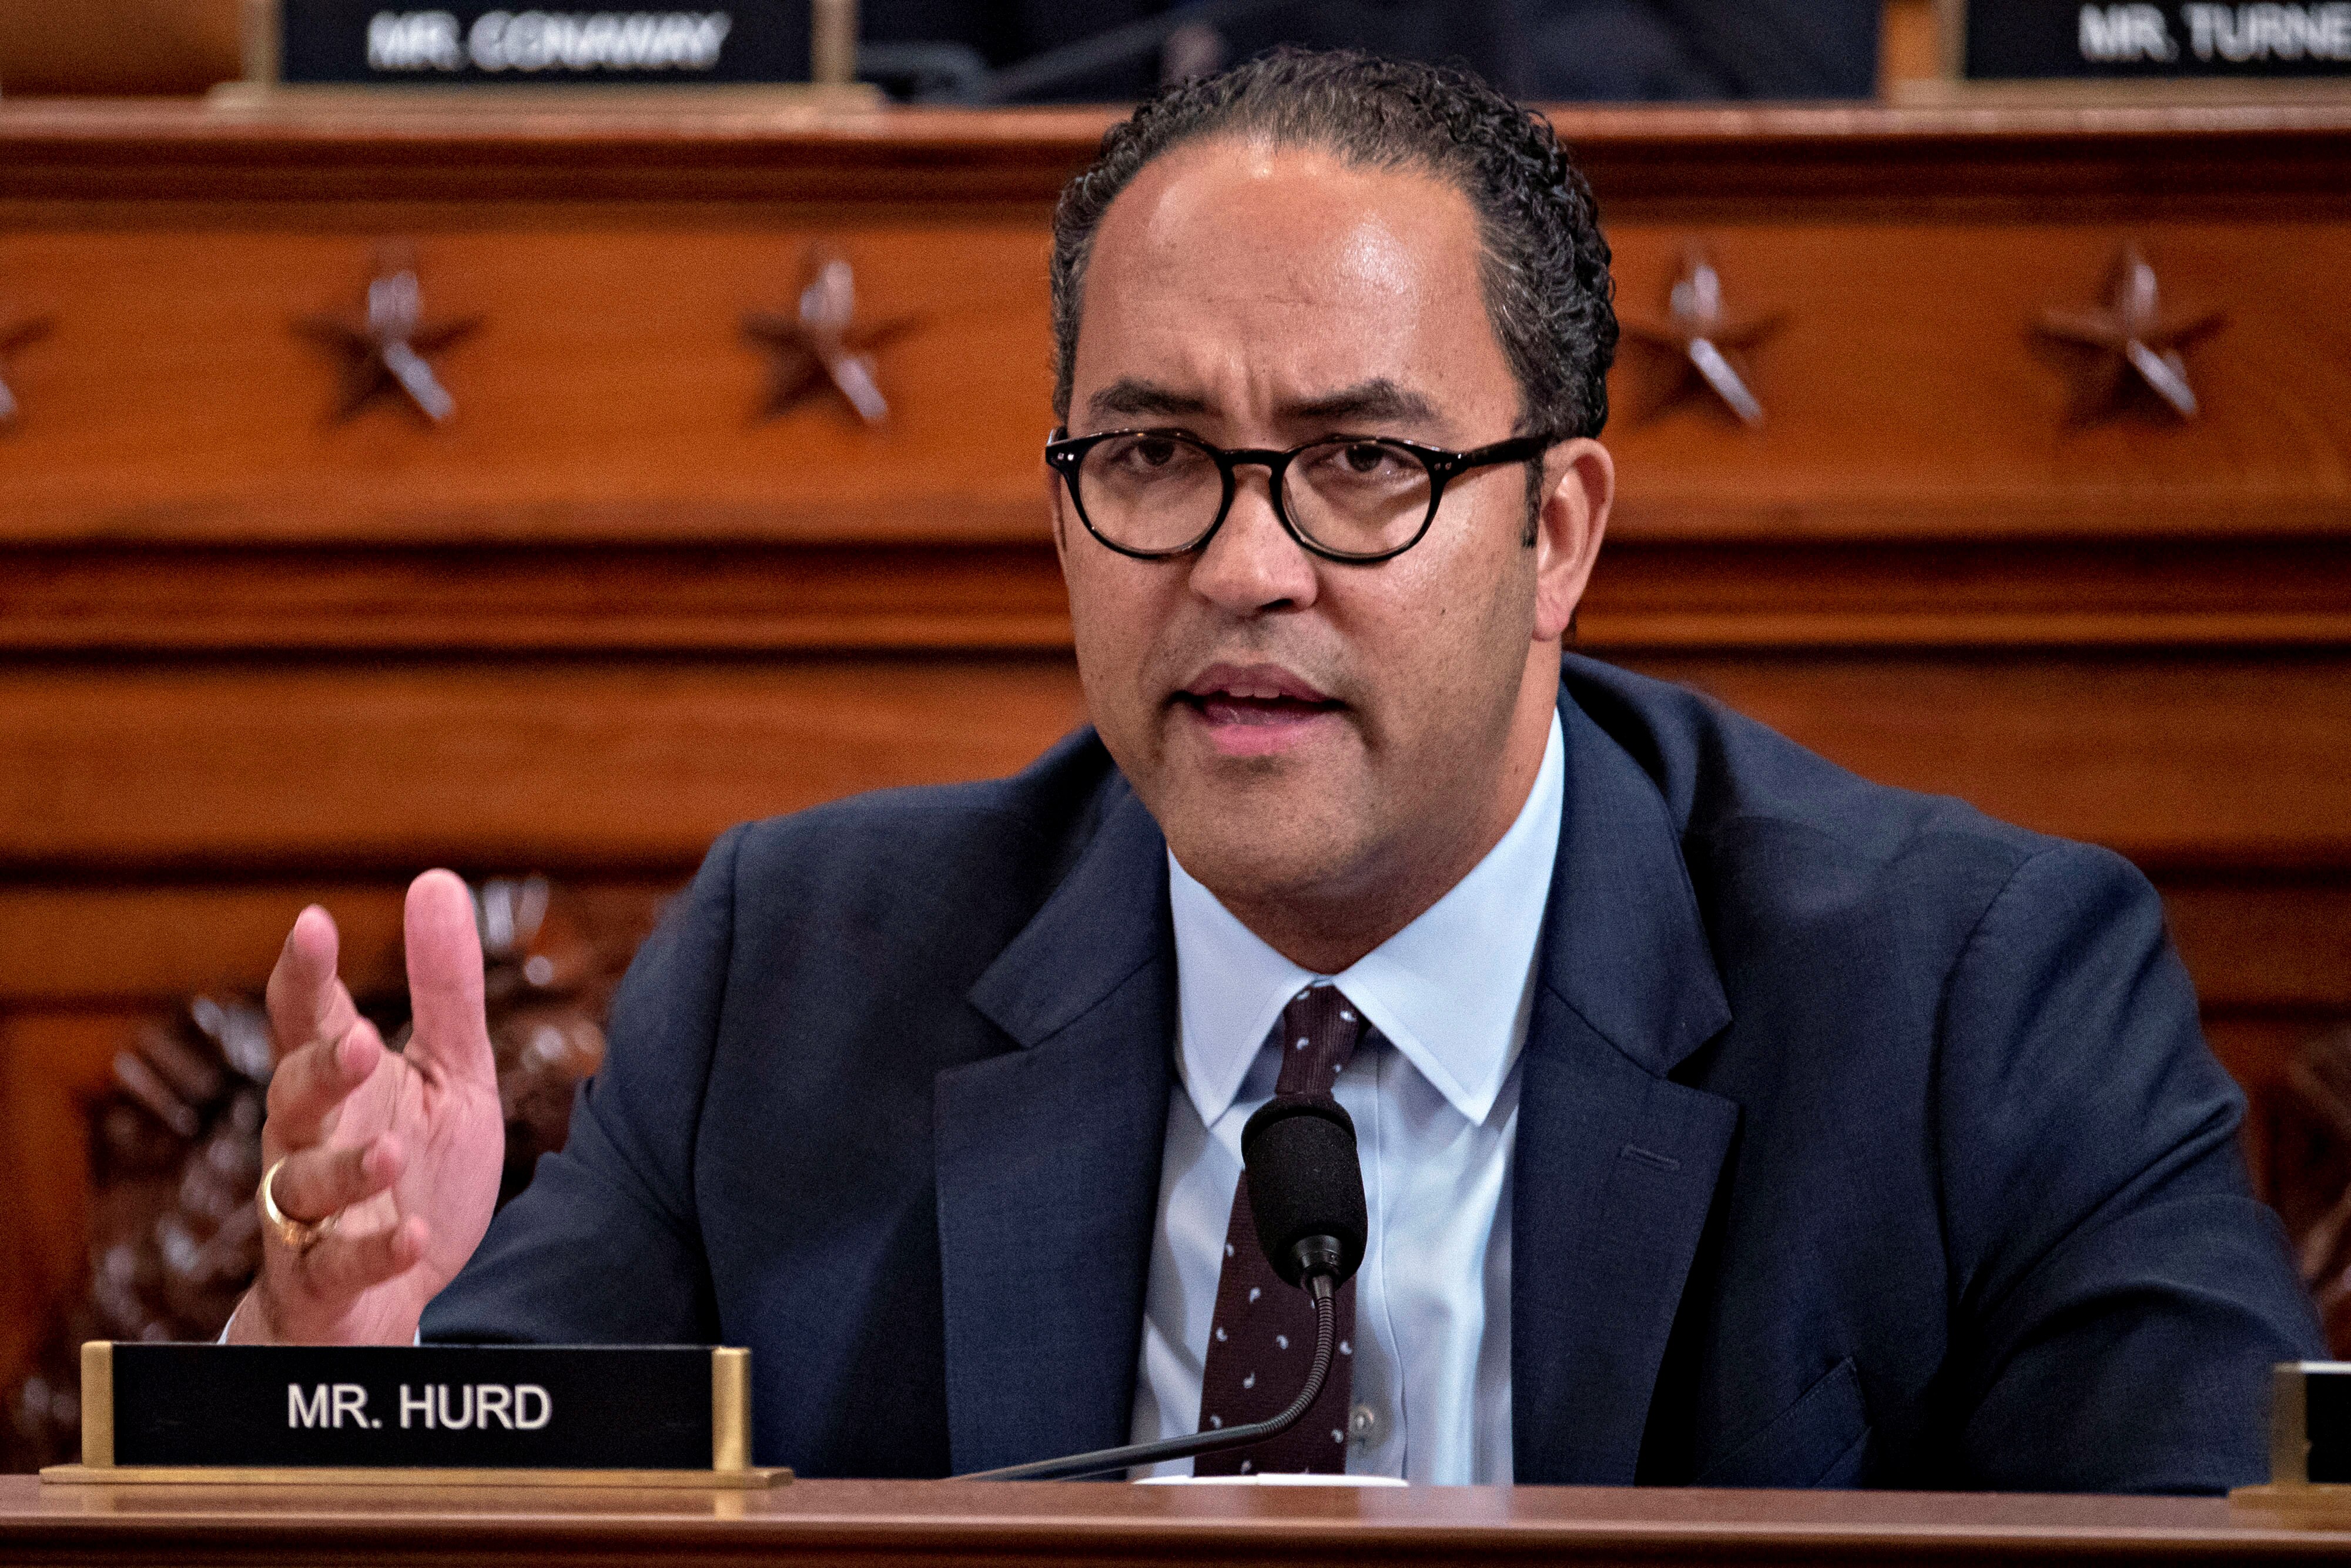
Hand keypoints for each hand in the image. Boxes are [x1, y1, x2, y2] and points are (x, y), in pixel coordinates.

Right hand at [226, 870, 504, 1344]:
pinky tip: (413, 1236)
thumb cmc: (414, 1169)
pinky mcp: (325, 1281)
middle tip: (356, 1038)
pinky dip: (373, 1252)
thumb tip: (434, 879)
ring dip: (345, 1169)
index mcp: (337, 1084)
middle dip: (318, 1070)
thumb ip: (444, 989)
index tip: (313, 924)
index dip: (303, 973)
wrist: (396, 1295)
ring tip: (391, 1152)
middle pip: (292, 1097)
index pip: (305, 1019)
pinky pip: (337, 1267)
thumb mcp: (449, 1073)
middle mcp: (307, 1141)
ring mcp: (307, 1216)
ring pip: (301, 1186)